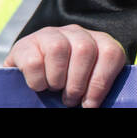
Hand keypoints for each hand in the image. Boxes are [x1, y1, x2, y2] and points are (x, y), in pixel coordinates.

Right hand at [4, 25, 126, 107]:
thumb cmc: (66, 84)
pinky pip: (34, 60)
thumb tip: (94, 105)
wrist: (33, 76)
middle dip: (78, 83)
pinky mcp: (26, 44)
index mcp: (98, 41)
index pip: (111, 53)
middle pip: (85, 49)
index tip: (90, 104)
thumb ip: (96, 89)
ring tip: (55, 90)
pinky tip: (39, 86)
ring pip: (59, 49)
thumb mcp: (86, 84)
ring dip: (57, 79)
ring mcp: (50, 34)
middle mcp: (76, 33)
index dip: (101, 82)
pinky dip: (37, 80)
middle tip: (71, 100)